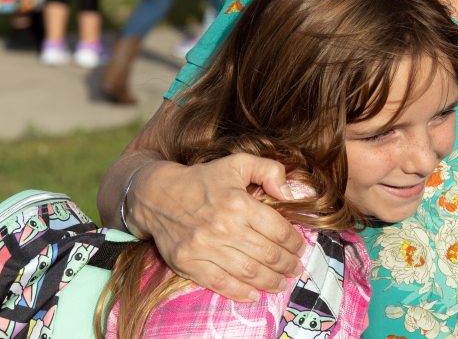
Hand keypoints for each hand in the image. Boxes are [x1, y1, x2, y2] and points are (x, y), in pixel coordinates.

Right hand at [129, 154, 305, 301]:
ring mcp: (205, 247)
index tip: (300, 247)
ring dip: (270, 281)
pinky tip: (254, 294)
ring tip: (282, 283)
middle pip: (267, 254)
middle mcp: (224, 227)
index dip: (294, 243)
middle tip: (295, 268)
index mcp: (239, 203)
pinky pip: (219, 283)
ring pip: (248, 272)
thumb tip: (290, 193)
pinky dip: (240, 292)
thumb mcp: (238, 163)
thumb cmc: (203, 179)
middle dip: (287, 264)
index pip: (278, 230)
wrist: (157, 195)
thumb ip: (269, 170)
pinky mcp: (188, 262)